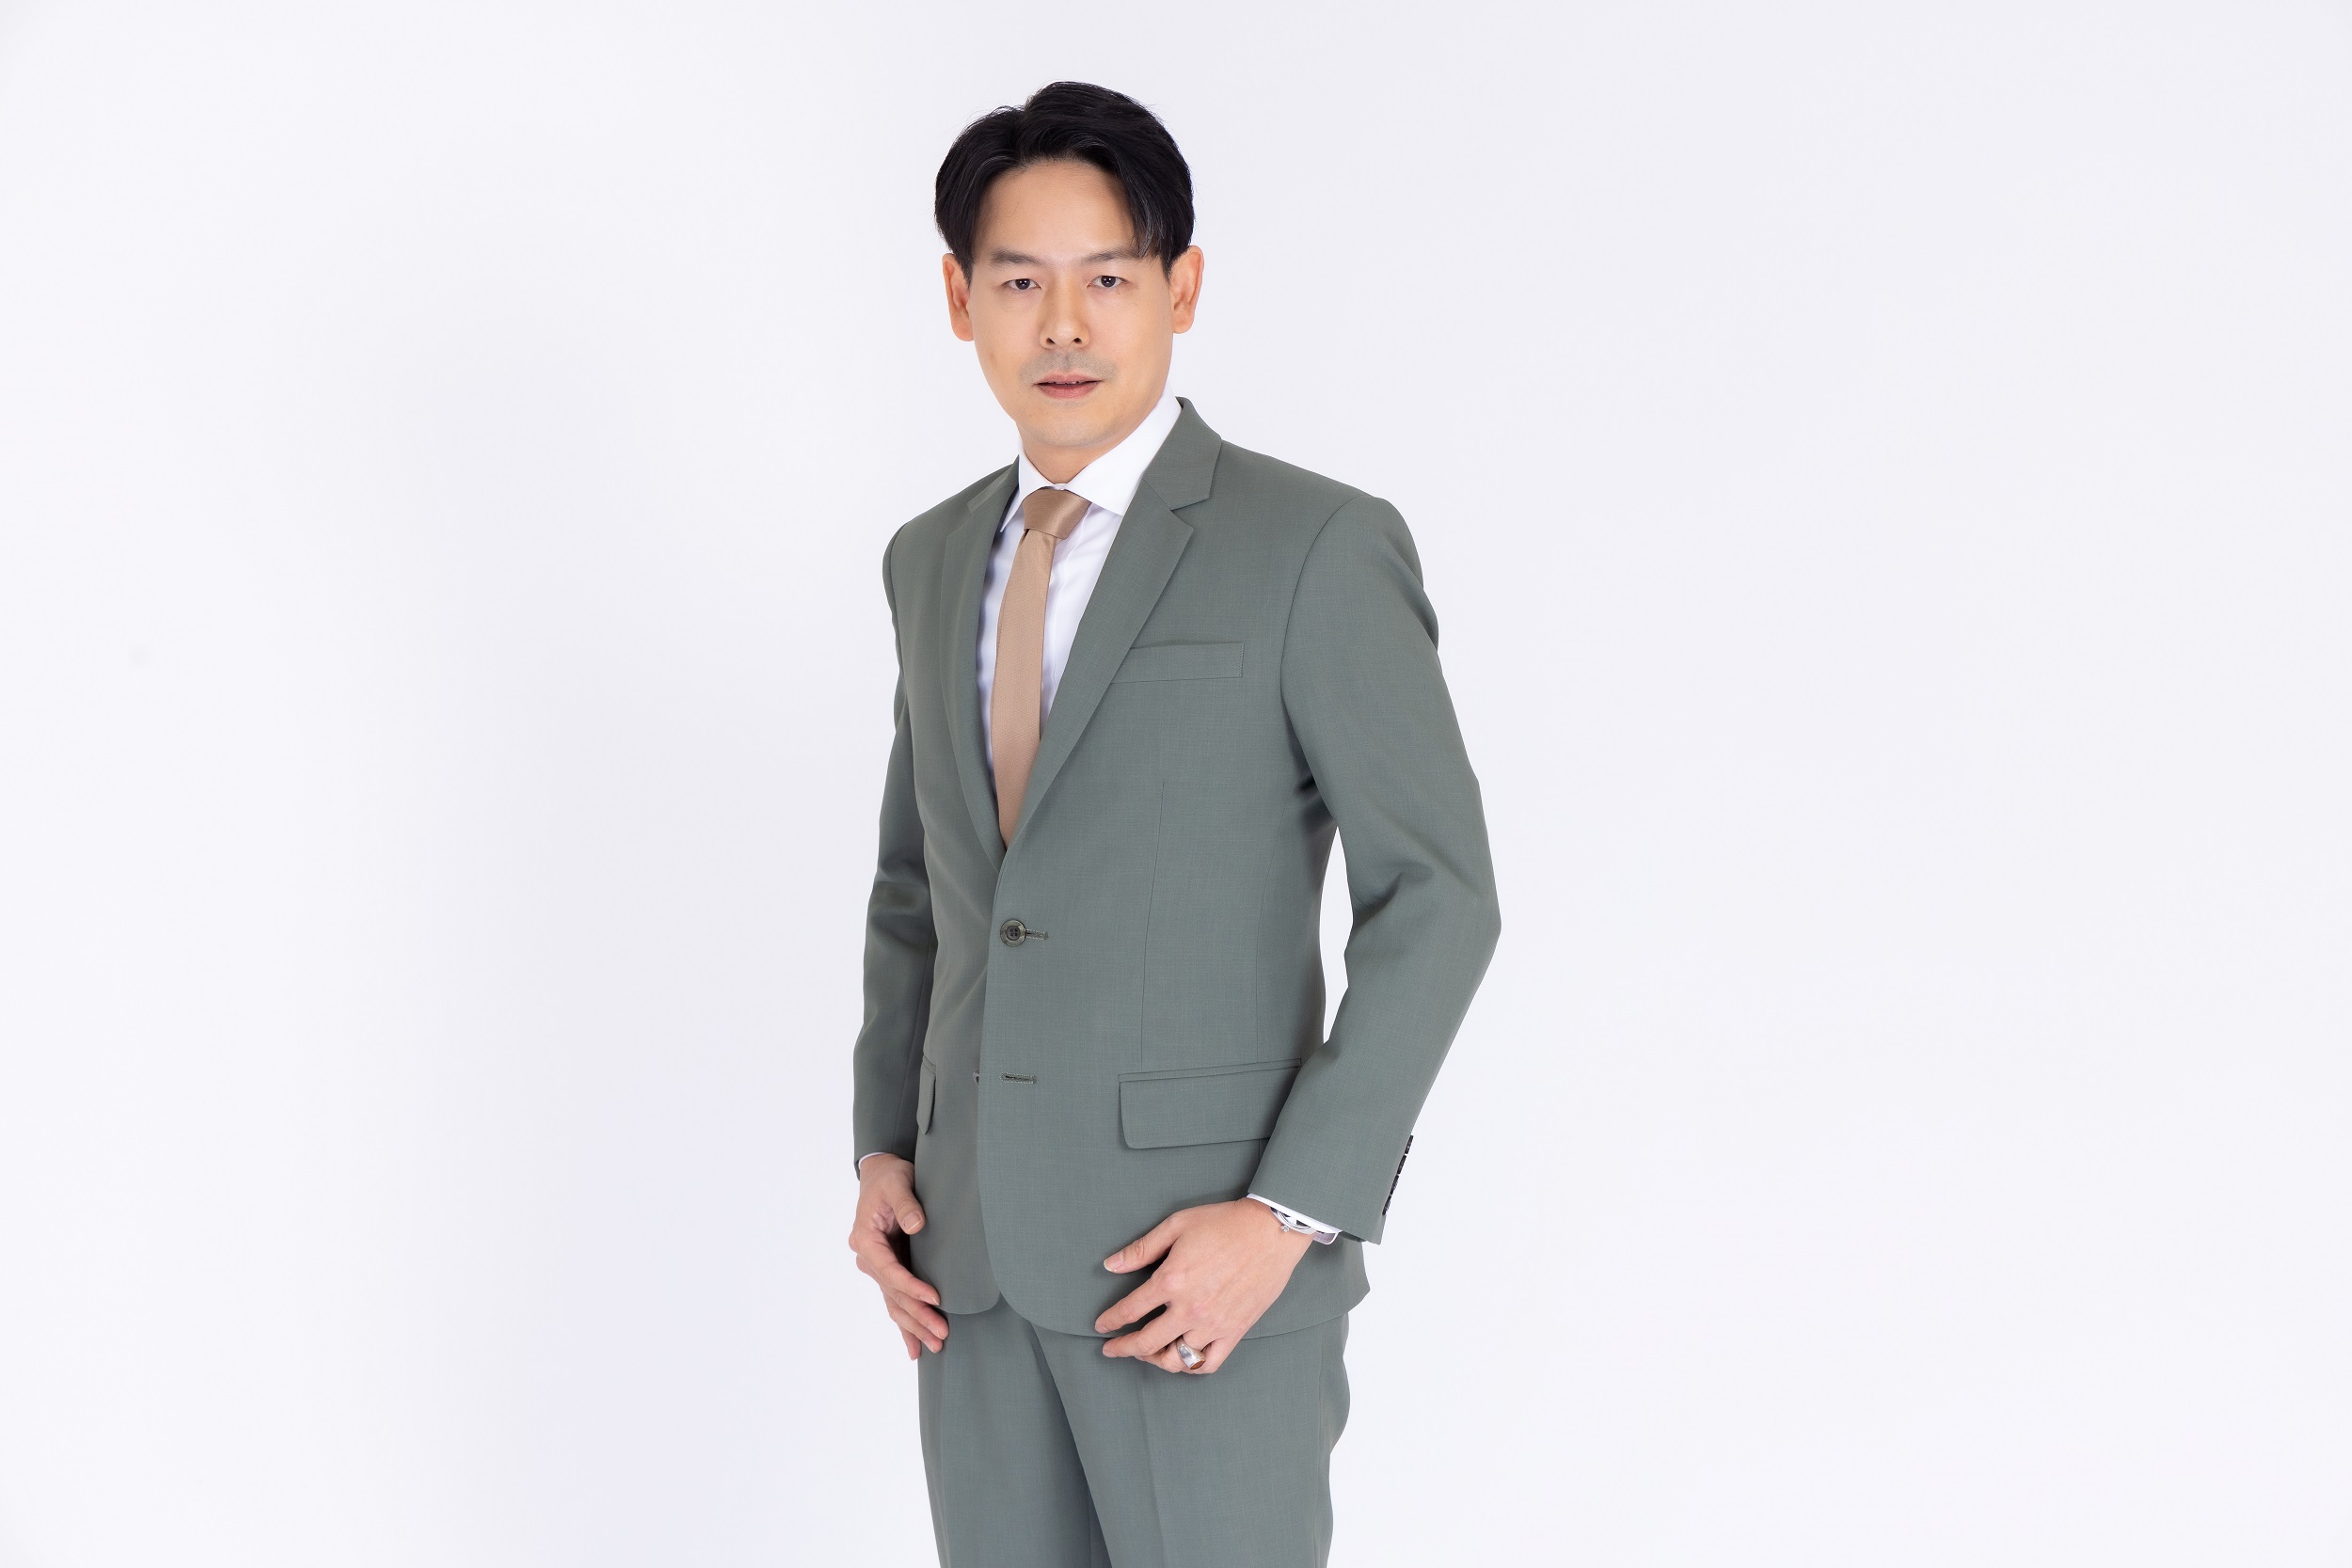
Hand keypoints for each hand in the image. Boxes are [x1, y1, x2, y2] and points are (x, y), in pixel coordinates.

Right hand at [847, 1154, 945, 1358]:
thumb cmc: (889, 1177)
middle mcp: (868, 1258)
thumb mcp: (898, 1183)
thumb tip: (916, 1226)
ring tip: (935, 1346)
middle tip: (942, 1334)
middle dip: (918, 1315)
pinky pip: (895, 1301)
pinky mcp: (888, 1269)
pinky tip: (913, 1347)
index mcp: (866, 1239)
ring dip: (914, 1325)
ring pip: (894, 1303)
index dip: (912, 1287)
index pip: (890, 1271)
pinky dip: (904, 1323)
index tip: (935, 1298)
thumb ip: (906, 1204)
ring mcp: (876, 1267)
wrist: (880, 1175)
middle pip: (894, 1294)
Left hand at [1094, 1199, 1313, 1374]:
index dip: (1111, 1320)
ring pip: (1176, 1359)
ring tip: (1147, 1354)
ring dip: (1155, 1359)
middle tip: (1111, 1349)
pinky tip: (1182, 1359)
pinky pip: (1208, 1363)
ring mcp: (1213, 1324)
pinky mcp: (1235, 1331)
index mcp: (1171, 1280)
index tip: (1102, 1325)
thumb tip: (1110, 1264)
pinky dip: (1191, 1367)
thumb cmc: (1224, 1223)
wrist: (1271, 1231)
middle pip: (1146, 1342)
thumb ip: (1141, 1248)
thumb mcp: (1177, 1225)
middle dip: (1123, 1349)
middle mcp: (1190, 1309)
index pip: (1130, 1310)